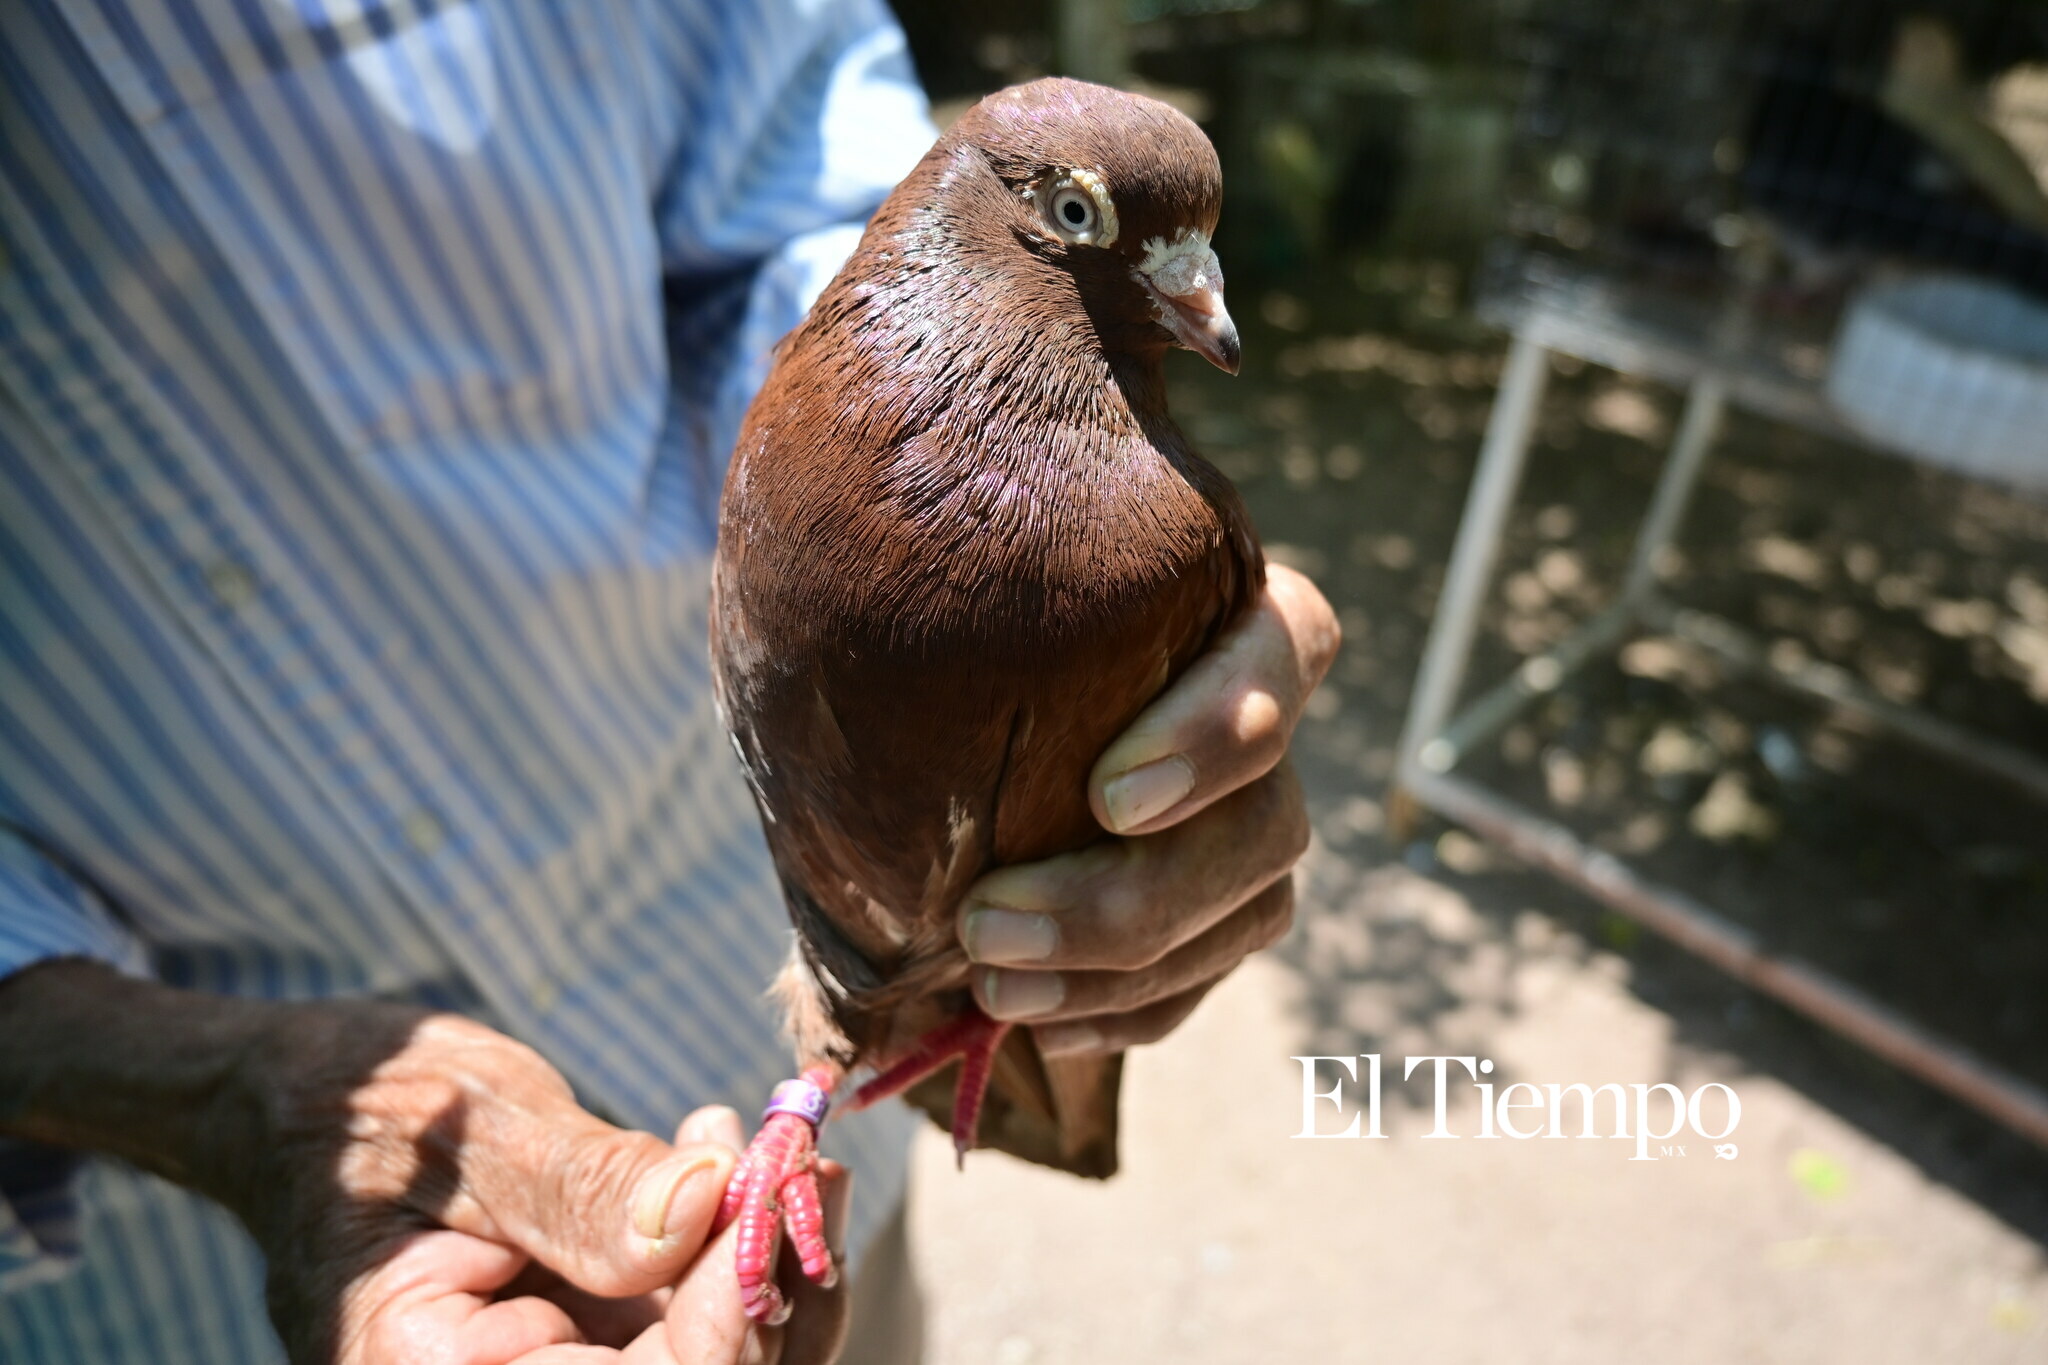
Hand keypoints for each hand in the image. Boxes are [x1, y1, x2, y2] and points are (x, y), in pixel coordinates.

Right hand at [0, 964, 848, 1364]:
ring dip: (776, 1267)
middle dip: (766, 1285)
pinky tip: (767, 1168)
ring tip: (792, 1150)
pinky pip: (701, 1332)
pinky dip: (749, 1257)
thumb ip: (579, 1185)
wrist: (309, 1107)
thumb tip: (704, 1210)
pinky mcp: (597, 1344)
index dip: (724, 1316)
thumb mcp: (465, 1123)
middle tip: (800, 1156)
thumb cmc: (359, 1103)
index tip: (774, 1190)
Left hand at [956, 563, 1338, 1056]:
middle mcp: (1255, 723)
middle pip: (1266, 824)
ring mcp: (1248, 826)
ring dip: (1120, 974)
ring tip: (992, 989)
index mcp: (1221, 611)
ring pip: (1248, 915)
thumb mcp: (921, 583)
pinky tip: (1038, 1026)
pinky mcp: (1217, 916)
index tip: (1108, 795)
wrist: (918, 723)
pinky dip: (1124, 1014)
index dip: (1218, 731)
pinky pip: (1200, 981)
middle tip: (985, 925)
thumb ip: (925, 587)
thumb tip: (849, 599)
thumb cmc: (923, 621)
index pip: (1287, 650)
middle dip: (1131, 896)